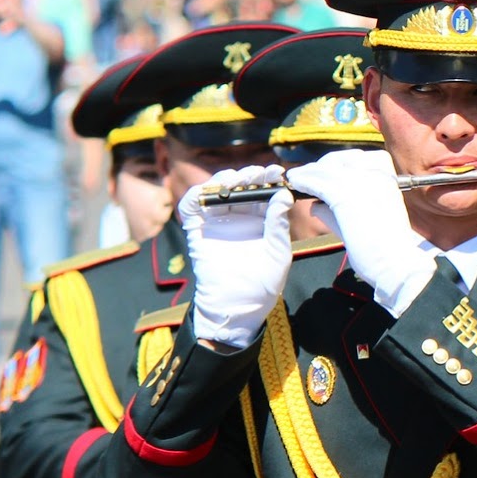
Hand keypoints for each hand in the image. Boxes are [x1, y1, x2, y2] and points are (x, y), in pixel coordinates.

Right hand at [179, 166, 293, 348]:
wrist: (239, 306)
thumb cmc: (263, 282)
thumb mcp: (278, 251)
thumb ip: (278, 224)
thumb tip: (284, 195)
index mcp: (259, 221)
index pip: (262, 192)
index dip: (268, 180)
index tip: (279, 172)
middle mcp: (237, 218)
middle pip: (240, 187)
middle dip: (250, 175)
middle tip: (262, 171)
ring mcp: (216, 222)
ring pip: (216, 191)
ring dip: (226, 179)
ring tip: (241, 177)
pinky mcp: (198, 230)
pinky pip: (192, 206)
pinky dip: (198, 193)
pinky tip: (214, 189)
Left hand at [285, 149, 435, 317]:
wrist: (397, 262)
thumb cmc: (388, 246)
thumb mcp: (370, 217)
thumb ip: (343, 206)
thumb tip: (316, 203)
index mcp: (387, 176)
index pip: (356, 158)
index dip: (337, 163)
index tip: (324, 169)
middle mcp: (375, 174)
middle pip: (339, 160)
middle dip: (320, 165)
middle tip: (305, 173)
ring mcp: (360, 183)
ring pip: (325, 170)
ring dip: (307, 173)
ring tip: (294, 178)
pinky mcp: (344, 196)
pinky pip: (317, 183)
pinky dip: (303, 182)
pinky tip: (294, 185)